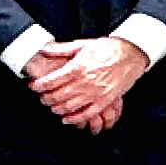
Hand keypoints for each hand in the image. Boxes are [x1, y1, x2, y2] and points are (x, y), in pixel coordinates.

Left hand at [30, 36, 148, 128]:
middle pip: (58, 95)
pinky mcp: (105, 101)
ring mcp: (95, 93)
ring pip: (70, 106)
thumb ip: (63, 49)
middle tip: (42, 98)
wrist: (131, 53)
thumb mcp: (83, 45)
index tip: (34, 86)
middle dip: (46, 99)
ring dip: (57, 109)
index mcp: (77, 67)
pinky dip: (75, 119)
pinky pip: (87, 114)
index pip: (52, 81)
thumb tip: (46, 49)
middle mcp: (84, 82)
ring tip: (52, 107)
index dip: (40, 85)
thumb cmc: (108, 48)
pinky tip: (67, 119)